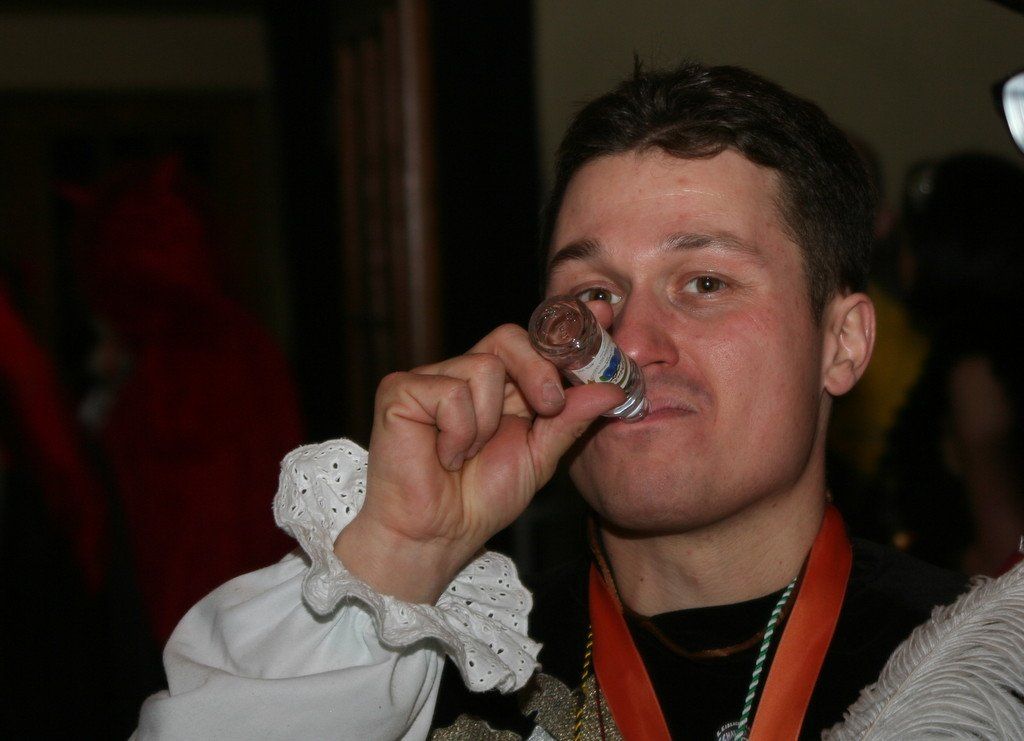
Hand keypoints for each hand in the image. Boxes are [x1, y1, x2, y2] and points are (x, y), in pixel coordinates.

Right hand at [335, 314, 622, 602]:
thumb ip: (571, 419)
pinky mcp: (400, 391)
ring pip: (483, 367)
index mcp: (501, 386)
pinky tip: (444, 457)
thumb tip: (612, 389)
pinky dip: (458, 433)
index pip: (532, 341)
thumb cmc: (480, 499)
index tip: (603, 316)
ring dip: (488, 422)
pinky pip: (451, 393)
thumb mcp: (540, 456)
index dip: (565, 327)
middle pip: (509, 337)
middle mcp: (464, 374)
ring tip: (469, 454)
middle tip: (548, 407)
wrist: (437, 536)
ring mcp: (430, 379)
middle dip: (538, 369)